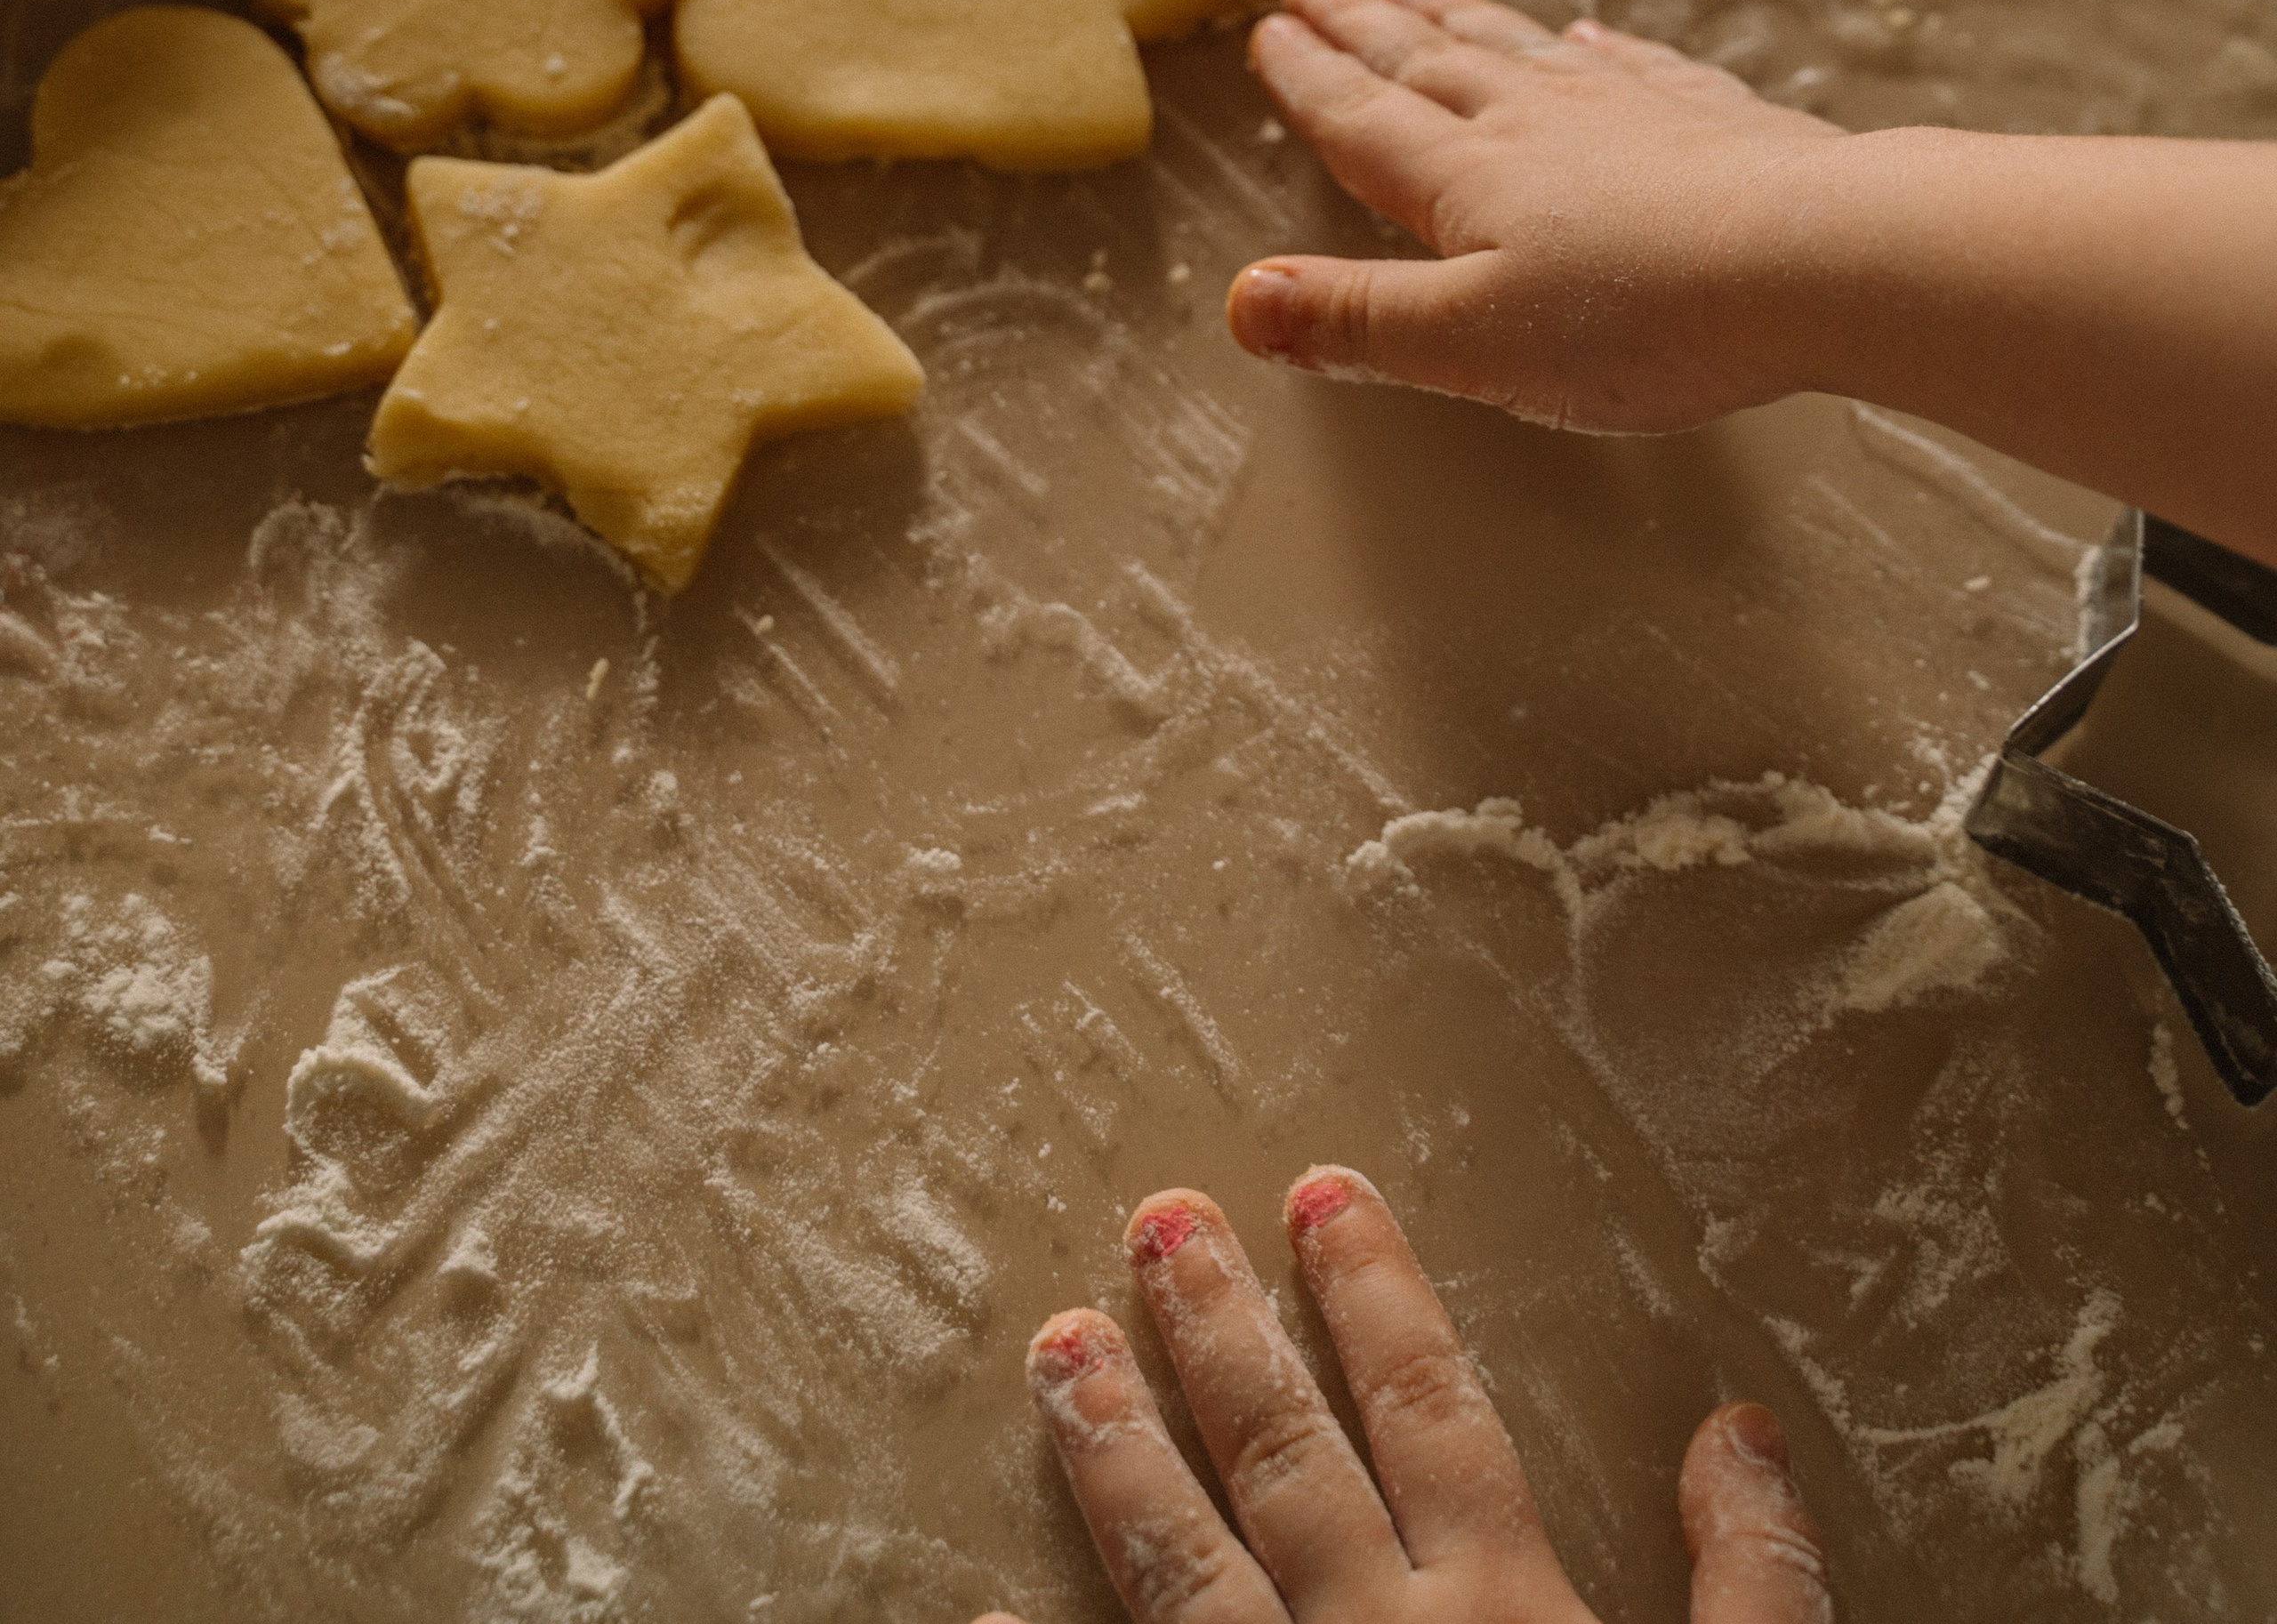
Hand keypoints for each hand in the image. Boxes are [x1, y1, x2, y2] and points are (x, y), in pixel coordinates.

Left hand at [973, 1168, 1830, 1622]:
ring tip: (1056, 1348)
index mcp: (1505, 1611)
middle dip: (1217, 1328)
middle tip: (1154, 1219)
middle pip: (1286, 1453)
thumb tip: (1739, 1428)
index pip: (1430, 1407)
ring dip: (1115, 1452)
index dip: (1378, 1289)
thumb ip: (1754, 1583)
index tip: (1320, 1187)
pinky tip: (980, 1623)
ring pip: (1182, 1571)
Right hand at [1224, 0, 1834, 429]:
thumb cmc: (1648, 314)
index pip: (1366, 121)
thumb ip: (1358, 319)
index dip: (1312, 81)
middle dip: (1365, 26)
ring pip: (1519, 48)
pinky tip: (1585, 36)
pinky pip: (1632, 66)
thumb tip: (1243, 301)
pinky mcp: (1712, 118)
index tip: (1272, 33)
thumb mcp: (1473, 343)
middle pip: (1431, 63)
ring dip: (1459, 15)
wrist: (1821, 256)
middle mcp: (1537, 125)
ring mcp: (1628, 111)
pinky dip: (1595, 48)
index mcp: (1466, 181)